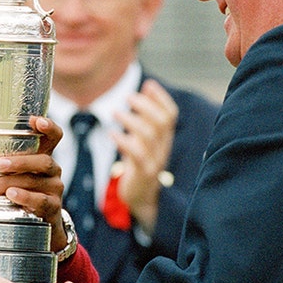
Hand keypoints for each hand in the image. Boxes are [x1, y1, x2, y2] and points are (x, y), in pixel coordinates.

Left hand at [0, 116, 72, 250]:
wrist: (42, 224)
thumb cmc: (22, 192)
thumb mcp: (15, 175)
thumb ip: (3, 163)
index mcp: (44, 157)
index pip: (54, 137)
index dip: (48, 127)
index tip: (36, 120)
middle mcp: (53, 171)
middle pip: (43, 161)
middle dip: (20, 161)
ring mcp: (55, 189)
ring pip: (35, 181)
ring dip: (10, 182)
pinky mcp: (53, 207)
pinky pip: (40, 200)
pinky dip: (24, 197)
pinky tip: (11, 195)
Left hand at [112, 80, 177, 232]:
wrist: (141, 197)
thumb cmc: (140, 162)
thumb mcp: (145, 137)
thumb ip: (147, 115)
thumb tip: (149, 86)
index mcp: (164, 138)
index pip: (171, 114)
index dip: (161, 98)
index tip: (148, 85)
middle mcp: (163, 148)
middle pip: (161, 122)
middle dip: (145, 106)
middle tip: (128, 97)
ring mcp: (154, 161)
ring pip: (149, 136)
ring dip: (130, 120)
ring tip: (115, 112)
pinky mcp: (142, 173)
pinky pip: (136, 155)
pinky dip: (123, 141)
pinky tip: (112, 134)